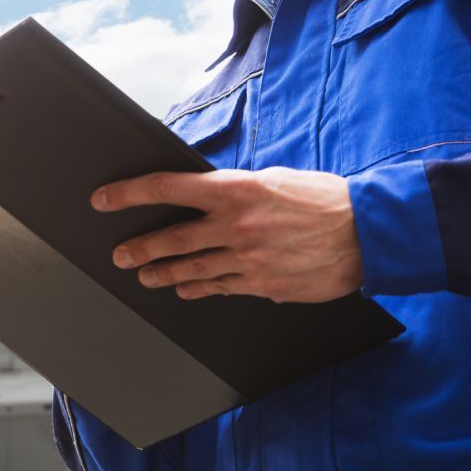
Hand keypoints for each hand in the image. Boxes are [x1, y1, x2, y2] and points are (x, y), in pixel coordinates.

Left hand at [91, 166, 362, 302]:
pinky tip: (186, 290)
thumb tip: (203, 197)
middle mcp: (235, 225)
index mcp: (234, 189)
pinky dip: (200, 289)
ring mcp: (247, 259)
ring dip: (163, 273)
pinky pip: (221, 288)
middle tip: (119, 254)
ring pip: (191, 269)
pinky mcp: (263, 285)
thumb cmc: (321, 199)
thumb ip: (234, 191)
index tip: (103, 200)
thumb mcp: (272, 180)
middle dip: (139, 248)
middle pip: (170, 239)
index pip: (166, 188)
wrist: (367, 232)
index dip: (128, 194)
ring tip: (145, 275)